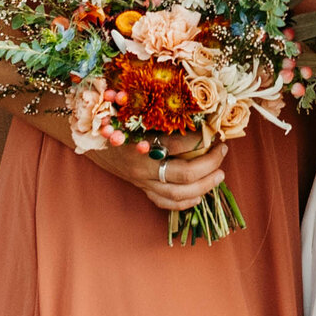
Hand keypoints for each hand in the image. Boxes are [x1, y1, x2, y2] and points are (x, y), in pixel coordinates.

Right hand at [74, 120, 232, 213]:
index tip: (214, 131)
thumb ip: (164, 117)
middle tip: (222, 150)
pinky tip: (200, 194)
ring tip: (219, 174)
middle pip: (184, 174)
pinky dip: (186, 201)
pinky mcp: (143, 189)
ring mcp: (142, 182)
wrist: (93, 139)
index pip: (178, 145)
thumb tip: (199, 116)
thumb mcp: (137, 113)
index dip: (200, 138)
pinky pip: (166, 203)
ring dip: (204, 185)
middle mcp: (142, 168)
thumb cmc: (116, 120)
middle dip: (210, 164)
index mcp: (140, 144)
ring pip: (179, 194)